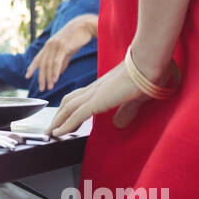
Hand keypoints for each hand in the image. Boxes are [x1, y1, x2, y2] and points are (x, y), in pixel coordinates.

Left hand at [25, 15, 95, 92]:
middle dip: (42, 78)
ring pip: (49, 64)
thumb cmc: (77, 38)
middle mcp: (49, 45)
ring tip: (49, 87)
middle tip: (42, 89)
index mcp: (48, 45)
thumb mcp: (67, 50)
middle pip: (42, 64)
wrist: (85, 26)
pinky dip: (55, 72)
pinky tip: (54, 80)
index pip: (37, 58)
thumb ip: (62, 61)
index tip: (27, 76)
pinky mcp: (63, 46)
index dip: (32, 68)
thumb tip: (58, 73)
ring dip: (48, 77)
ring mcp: (55, 45)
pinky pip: (57, 62)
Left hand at [49, 60, 168, 136]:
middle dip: (59, 116)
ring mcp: (95, 94)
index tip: (65, 118)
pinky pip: (76, 115)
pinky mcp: (97, 100)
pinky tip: (57, 133)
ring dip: (57, 122)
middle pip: (70, 102)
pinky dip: (65, 125)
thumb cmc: (147, 76)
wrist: (148, 64)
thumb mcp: (135, 99)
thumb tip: (119, 123)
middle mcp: (95, 88)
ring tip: (50, 133)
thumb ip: (126, 111)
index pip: (80, 97)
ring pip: (68, 109)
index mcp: (103, 86)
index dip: (70, 108)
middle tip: (53, 127)